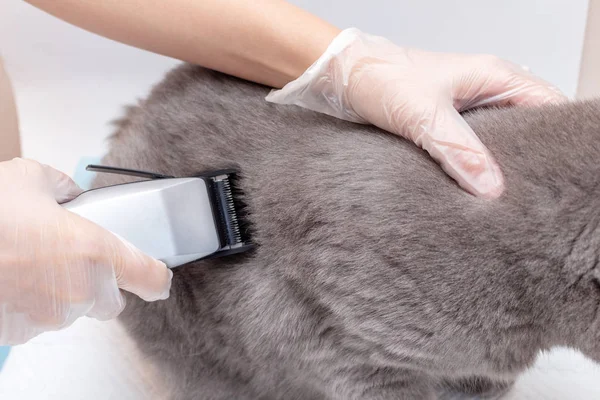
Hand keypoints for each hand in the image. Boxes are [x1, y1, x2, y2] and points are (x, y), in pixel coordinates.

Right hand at [0, 158, 171, 344]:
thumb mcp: (31, 178)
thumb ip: (65, 187)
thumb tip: (72, 193)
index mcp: (95, 252)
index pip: (149, 277)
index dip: (157, 278)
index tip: (160, 277)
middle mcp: (80, 290)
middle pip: (111, 301)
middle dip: (100, 284)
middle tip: (75, 260)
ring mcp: (51, 315)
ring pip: (73, 310)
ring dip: (63, 292)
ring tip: (33, 263)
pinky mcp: (23, 331)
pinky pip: (40, 320)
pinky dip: (34, 303)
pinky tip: (14, 279)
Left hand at [266, 28, 566, 198]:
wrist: (340, 76)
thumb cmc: (380, 77)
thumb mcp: (423, 115)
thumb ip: (459, 151)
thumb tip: (491, 187)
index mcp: (493, 76)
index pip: (548, 104)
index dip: (557, 138)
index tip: (556, 172)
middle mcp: (483, 91)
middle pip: (525, 127)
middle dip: (528, 158)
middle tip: (529, 194)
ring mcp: (463, 109)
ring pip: (495, 140)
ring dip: (496, 165)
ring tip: (501, 197)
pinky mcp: (441, 124)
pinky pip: (468, 148)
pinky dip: (471, 166)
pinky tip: (468, 188)